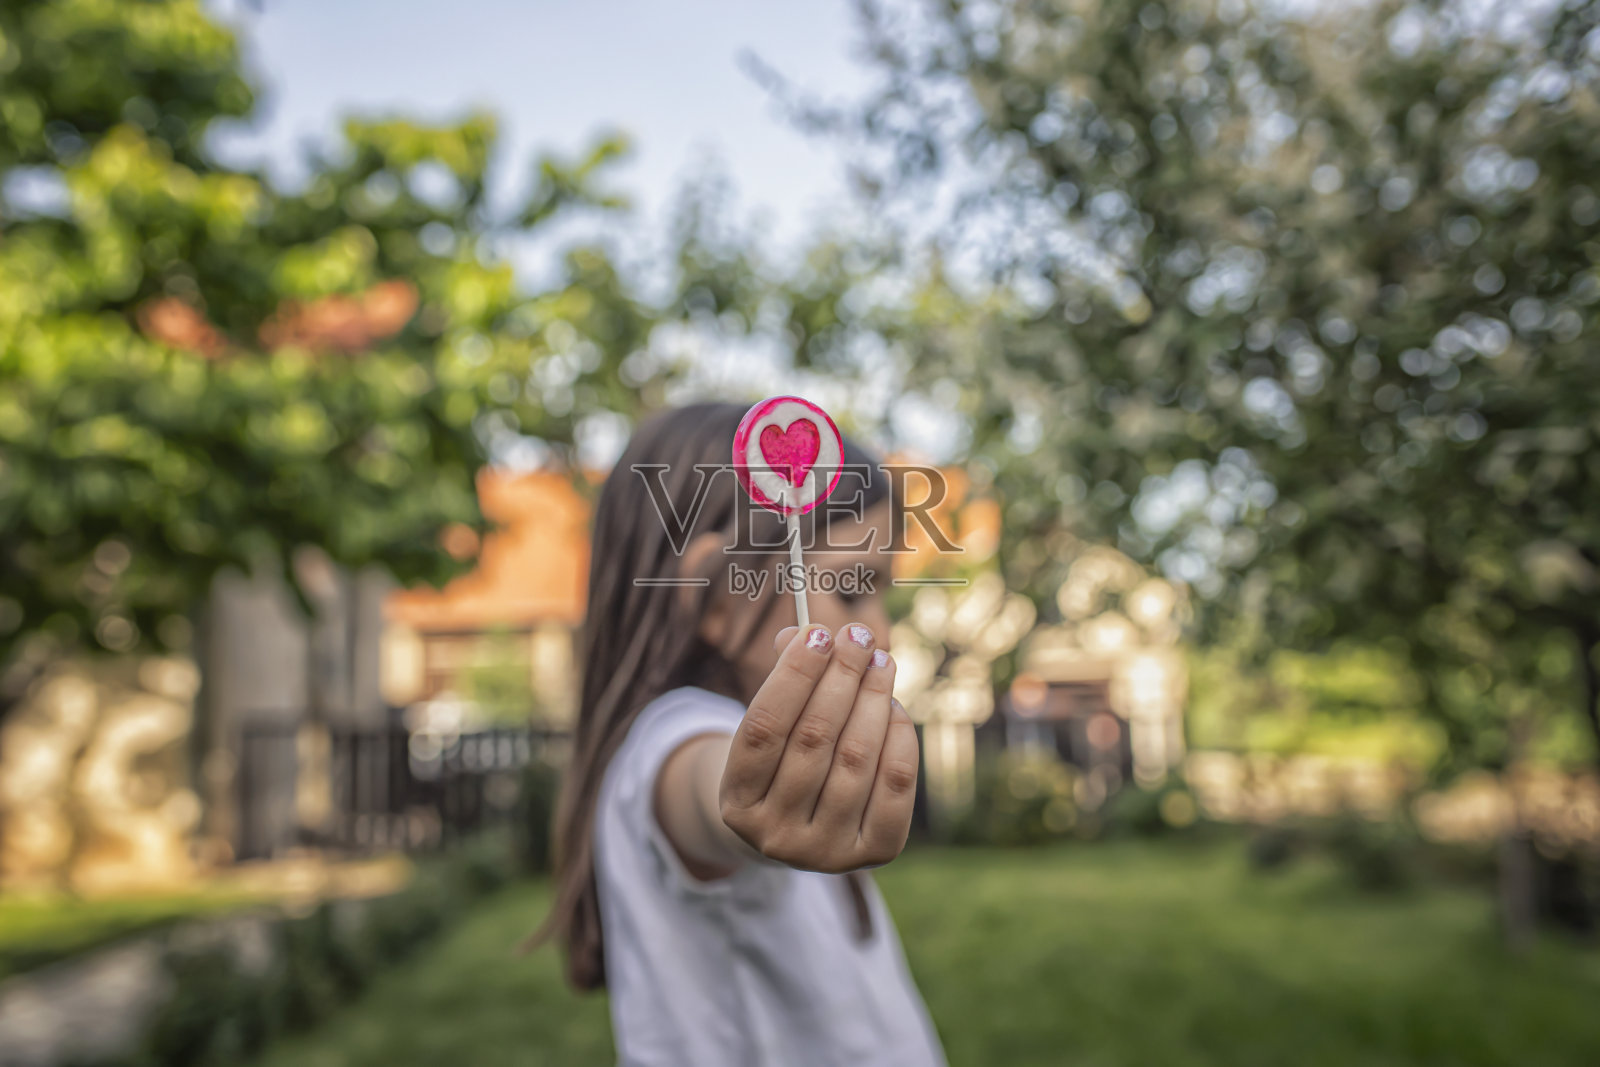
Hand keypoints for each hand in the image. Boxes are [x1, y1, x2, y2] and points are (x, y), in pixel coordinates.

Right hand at [718, 623, 919, 872]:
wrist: (801, 833)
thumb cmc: (783, 764)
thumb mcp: (770, 728)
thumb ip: (785, 681)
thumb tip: (806, 633)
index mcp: (736, 803)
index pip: (762, 727)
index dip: (791, 676)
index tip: (817, 633)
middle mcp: (775, 835)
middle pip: (813, 739)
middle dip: (841, 677)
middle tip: (859, 636)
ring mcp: (824, 851)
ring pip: (856, 757)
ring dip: (874, 698)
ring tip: (881, 663)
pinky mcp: (873, 853)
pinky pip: (894, 784)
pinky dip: (898, 737)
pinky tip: (893, 707)